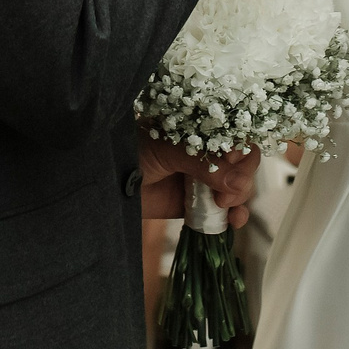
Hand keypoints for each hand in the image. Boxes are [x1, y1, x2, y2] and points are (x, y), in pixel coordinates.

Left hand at [140, 137, 259, 227]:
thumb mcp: (166, 149)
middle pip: (243, 161)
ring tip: (224, 206)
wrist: (104, 184)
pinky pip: (225, 211)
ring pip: (239, 187)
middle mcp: (207, 152)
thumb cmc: (130, 152)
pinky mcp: (198, 205)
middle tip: (226, 191)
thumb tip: (238, 183)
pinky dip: (235, 216)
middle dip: (242, 176)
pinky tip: (234, 220)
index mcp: (200, 127)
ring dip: (240, 197)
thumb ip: (201, 162)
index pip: (235, 132)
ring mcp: (204, 180)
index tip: (232, 159)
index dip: (241, 146)